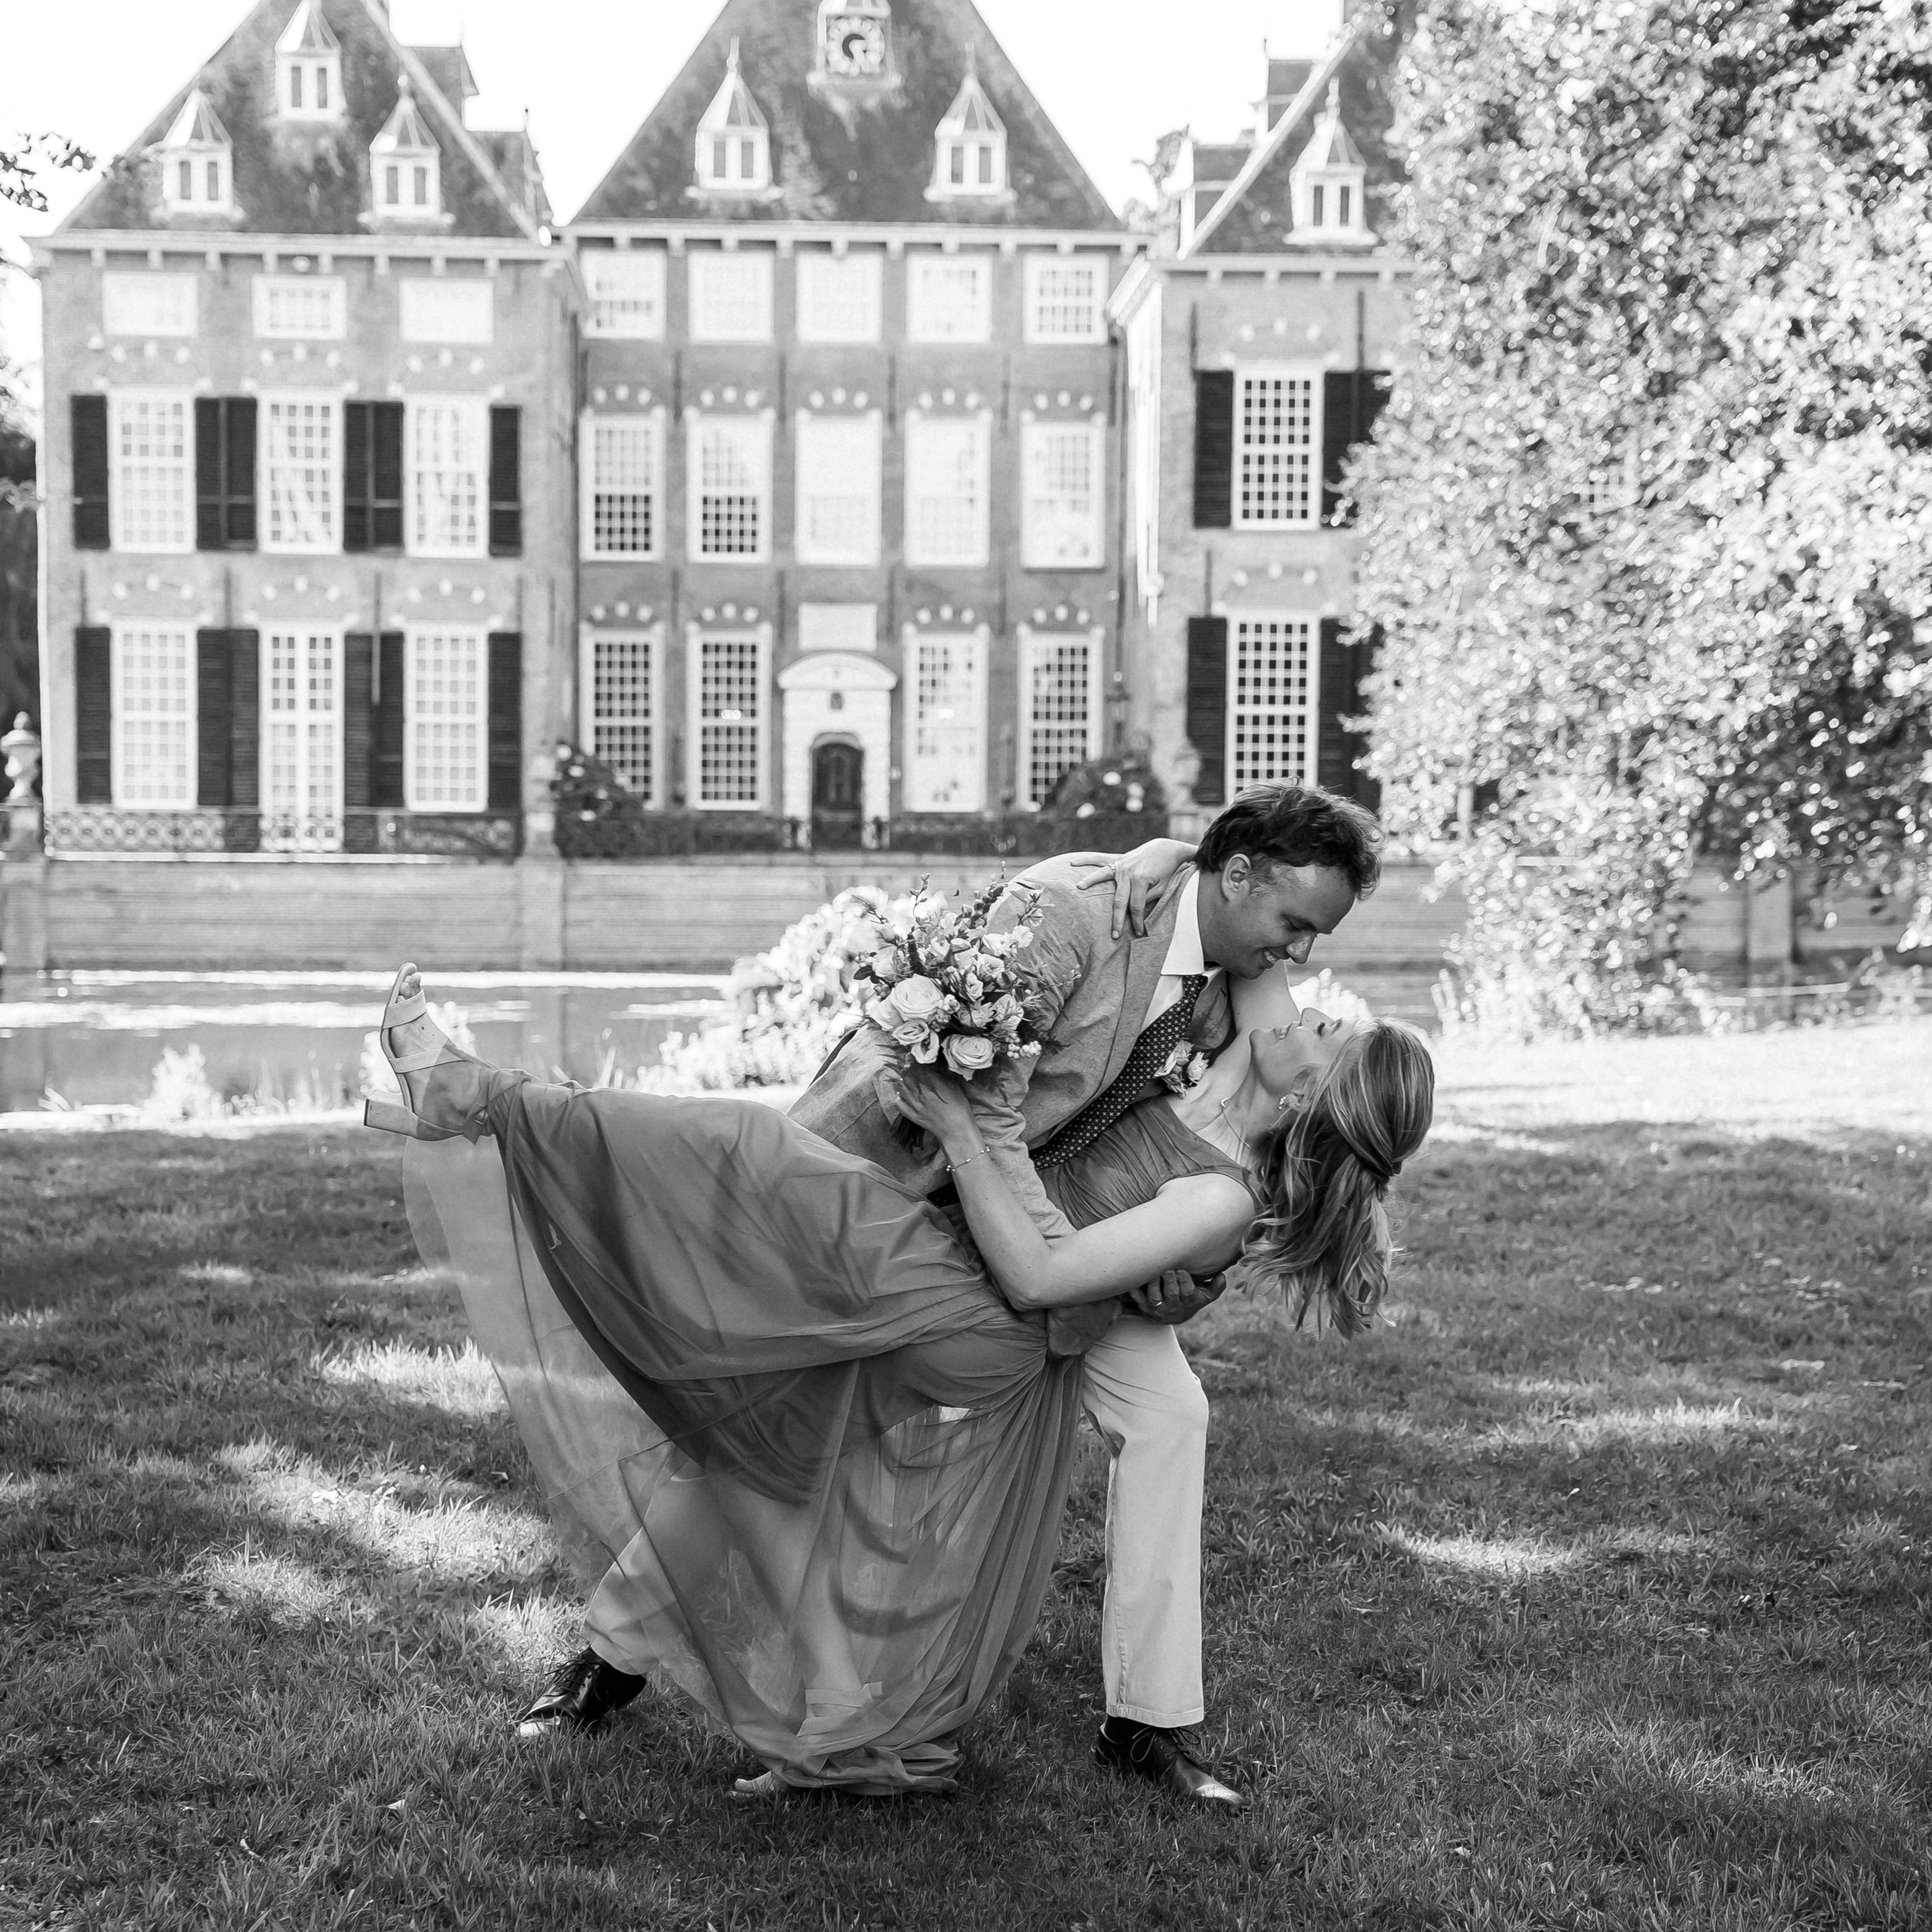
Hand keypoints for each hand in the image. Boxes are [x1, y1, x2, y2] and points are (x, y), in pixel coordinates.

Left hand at [877, 1066, 977, 1151]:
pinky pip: (899, 1104)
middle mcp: (921, 1093)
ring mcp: (915, 1105)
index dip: (912, 1060)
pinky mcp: (913, 1116)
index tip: (910, 1056)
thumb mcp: (955, 1086)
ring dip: (901, 1079)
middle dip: (905, 1068)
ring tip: (902, 1075)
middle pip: (907, 1076)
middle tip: (905, 1063)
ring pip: (901, 1088)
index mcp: (932, 1084)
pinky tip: (900, 1092)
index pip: (917, 1067)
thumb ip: (944, 1073)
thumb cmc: (960, 1108)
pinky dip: (898, 1096)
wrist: (956, 1131)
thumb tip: (936, 1063)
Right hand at [1070, 838, 1198, 939]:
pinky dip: (1086, 860)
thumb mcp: (1162, 887)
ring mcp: (1121, 864)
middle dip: (1117, 919)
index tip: (1138, 931)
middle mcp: (1129, 871)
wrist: (1165, 849)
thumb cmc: (1166, 871)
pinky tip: (1072, 863)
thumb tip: (1133, 911)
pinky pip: (1099, 859)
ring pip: (1102, 875)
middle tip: (1114, 935)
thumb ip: (1147, 898)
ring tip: (1079, 887)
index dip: (1137, 920)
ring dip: (1090, 881)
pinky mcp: (1118, 859)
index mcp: (1141, 879)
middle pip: (1119, 899)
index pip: (1136, 906)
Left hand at [1126, 1269, 1226, 1325]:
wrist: (1173, 1316)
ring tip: (1151, 1270)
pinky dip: (1134, 1292)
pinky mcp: (1145, 1308)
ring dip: (1152, 1284)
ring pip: (1154, 1296)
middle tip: (1166, 1266)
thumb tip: (1222, 1275)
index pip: (1188, 1292)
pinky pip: (1138, 1300)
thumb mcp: (1205, 1296)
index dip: (1184, 1281)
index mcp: (1189, 1301)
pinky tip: (1130, 1282)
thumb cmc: (1190, 1299)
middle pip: (1171, 1293)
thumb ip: (1215, 1287)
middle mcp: (1174, 1306)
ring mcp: (1158, 1307)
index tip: (1181, 1269)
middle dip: (1169, 1279)